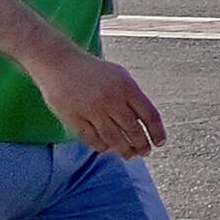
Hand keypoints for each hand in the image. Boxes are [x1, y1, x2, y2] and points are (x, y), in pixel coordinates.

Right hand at [35, 44, 166, 158]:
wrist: (60, 64)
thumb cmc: (94, 71)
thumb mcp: (120, 76)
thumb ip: (133, 96)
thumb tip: (146, 122)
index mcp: (127, 87)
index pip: (149, 114)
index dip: (157, 131)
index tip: (160, 142)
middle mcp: (112, 99)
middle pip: (133, 129)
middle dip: (142, 145)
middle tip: (145, 152)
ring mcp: (92, 110)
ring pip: (114, 138)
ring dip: (124, 150)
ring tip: (130, 155)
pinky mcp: (74, 118)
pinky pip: (92, 138)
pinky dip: (102, 146)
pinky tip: (107, 149)